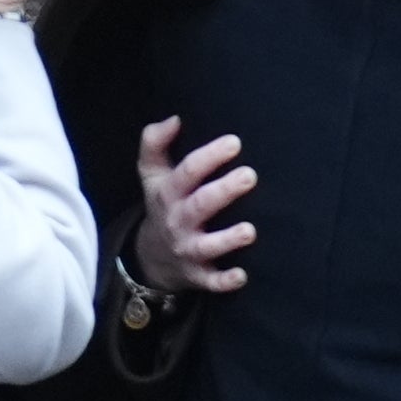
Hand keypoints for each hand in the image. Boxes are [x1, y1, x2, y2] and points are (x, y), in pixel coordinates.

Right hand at [133, 117, 256, 299]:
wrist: (150, 257)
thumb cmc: (162, 204)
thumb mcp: (152, 174)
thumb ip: (155, 143)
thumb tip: (174, 119)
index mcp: (168, 193)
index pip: (187, 172)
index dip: (210, 157)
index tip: (235, 143)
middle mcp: (177, 221)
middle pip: (199, 205)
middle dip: (223, 191)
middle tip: (250, 175)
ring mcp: (187, 249)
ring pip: (206, 245)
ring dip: (227, 239)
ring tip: (249, 231)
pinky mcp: (197, 275)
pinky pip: (210, 281)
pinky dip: (224, 281)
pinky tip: (242, 276)